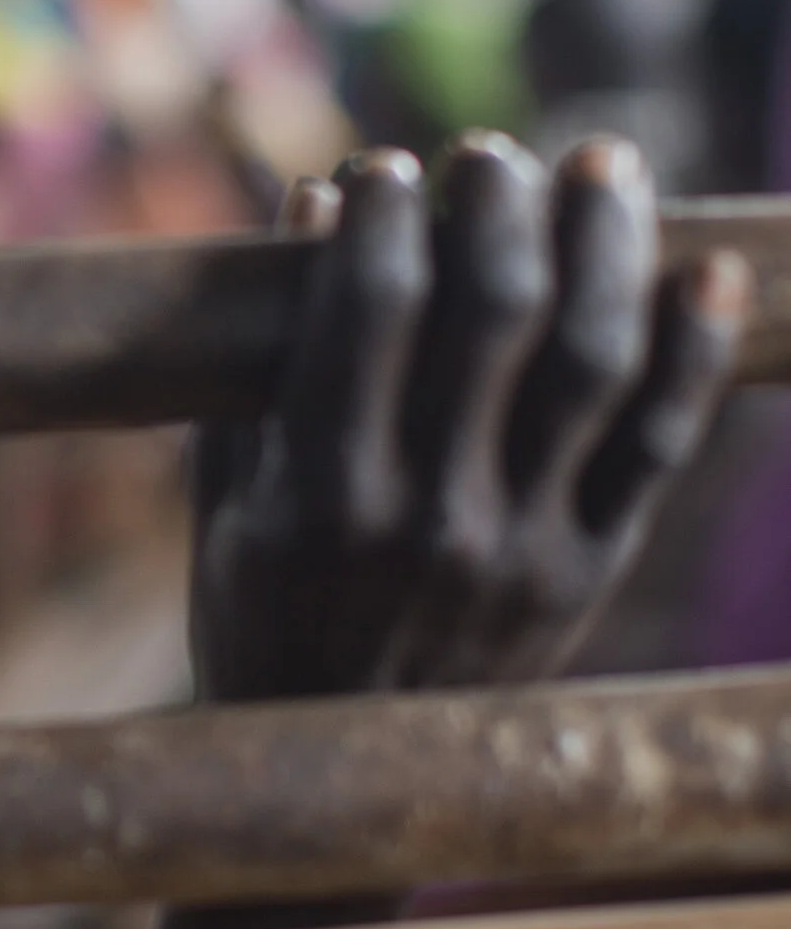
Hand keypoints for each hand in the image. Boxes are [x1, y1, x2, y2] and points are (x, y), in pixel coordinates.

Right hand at [190, 133, 750, 704]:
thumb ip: (258, 370)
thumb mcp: (225, 509)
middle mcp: (429, 518)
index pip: (367, 309)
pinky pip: (662, 444)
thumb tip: (318, 203)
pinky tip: (703, 273)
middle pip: (492, 311)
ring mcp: (520, 547)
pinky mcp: (587, 572)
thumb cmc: (258, 619)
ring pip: (593, 359)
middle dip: (498, 205)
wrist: (337, 771)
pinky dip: (694, 349)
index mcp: (321, 497)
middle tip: (493, 157)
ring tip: (600, 166)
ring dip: (605, 243)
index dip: (386, 216)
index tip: (386, 169)